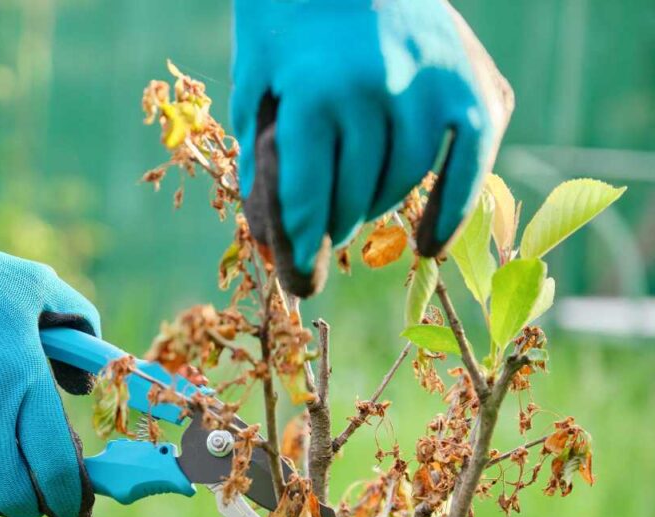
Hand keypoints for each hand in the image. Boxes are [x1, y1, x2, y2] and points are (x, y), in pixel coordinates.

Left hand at [232, 0, 513, 295]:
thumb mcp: (255, 81)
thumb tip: (274, 239)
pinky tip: (429, 248)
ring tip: (357, 208)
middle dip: (332, 223)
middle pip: (353, 196)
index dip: (300, 246)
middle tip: (322, 231)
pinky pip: (471, 164)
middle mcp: (375, 90)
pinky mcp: (473, 81)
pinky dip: (453, 211)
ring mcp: (429, 84)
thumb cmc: (286, 17)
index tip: (299, 279)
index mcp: (312, 92)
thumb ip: (263, 157)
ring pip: (402, 183)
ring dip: (375, 208)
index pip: (306, 198)